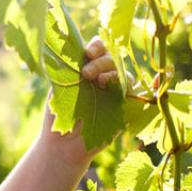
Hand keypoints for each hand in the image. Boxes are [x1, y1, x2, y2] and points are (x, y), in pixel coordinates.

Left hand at [39, 35, 119, 167]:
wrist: (61, 144)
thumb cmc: (57, 115)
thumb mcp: (59, 88)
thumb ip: (68, 68)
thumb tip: (72, 46)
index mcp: (87, 68)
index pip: (99, 48)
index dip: (97, 46)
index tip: (87, 53)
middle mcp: (102, 76)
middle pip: (112, 57)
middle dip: (101, 61)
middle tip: (86, 73)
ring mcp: (114, 91)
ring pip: (123, 72)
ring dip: (112, 72)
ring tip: (97, 82)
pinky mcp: (124, 107)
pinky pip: (135, 91)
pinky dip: (127, 85)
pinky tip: (113, 87)